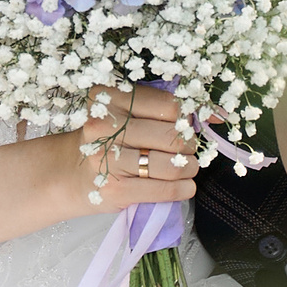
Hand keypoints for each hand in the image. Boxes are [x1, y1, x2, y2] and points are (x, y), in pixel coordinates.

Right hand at [63, 85, 200, 214]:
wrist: (68, 173)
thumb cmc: (106, 139)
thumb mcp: (124, 112)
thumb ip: (162, 108)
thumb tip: (218, 115)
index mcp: (109, 97)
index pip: (169, 106)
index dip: (184, 119)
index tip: (181, 126)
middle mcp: (104, 125)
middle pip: (173, 135)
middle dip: (188, 145)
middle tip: (184, 150)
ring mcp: (108, 158)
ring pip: (173, 164)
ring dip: (189, 168)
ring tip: (186, 168)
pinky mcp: (115, 189)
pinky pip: (165, 189)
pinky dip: (183, 189)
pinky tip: (184, 186)